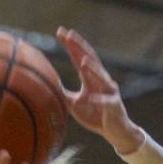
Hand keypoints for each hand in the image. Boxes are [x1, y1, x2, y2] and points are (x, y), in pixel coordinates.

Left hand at [56, 27, 143, 154]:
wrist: (115, 131)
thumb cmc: (95, 116)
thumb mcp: (74, 104)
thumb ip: (63, 94)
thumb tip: (47, 87)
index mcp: (90, 78)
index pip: (78, 57)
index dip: (70, 45)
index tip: (60, 32)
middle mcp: (101, 80)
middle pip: (90, 59)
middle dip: (80, 47)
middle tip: (69, 34)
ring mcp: (109, 92)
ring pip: (101, 77)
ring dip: (93, 69)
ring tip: (83, 60)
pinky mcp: (114, 105)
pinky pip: (105, 102)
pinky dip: (98, 100)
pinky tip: (90, 98)